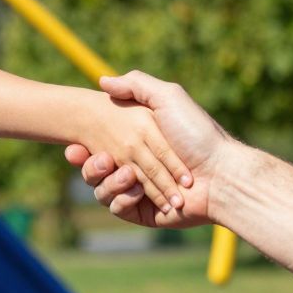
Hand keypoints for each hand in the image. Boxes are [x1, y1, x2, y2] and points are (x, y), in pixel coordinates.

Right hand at [65, 73, 227, 228]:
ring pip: (102, 190)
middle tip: (99, 159)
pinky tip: (135, 190)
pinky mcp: (143, 212)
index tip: (73, 145)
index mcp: (139, 141)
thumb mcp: (168, 97)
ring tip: (125, 172)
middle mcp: (137, 166)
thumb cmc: (196, 133)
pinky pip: (117, 207)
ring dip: (107, 181)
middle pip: (95, 170)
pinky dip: (122, 197)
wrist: (219, 172)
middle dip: (89, 166)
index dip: (82, 148)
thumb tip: (102, 80)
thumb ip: (136, 85)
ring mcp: (139, 191)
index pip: (100, 144)